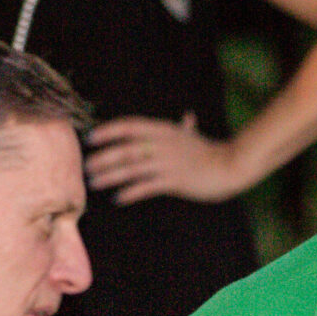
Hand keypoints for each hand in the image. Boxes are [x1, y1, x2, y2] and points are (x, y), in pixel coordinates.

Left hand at [84, 113, 251, 204]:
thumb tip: (188, 116)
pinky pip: (147, 186)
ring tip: (94, 183)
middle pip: (126, 149)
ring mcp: (168, 162)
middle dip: (103, 158)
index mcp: (164, 130)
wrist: (230, 165)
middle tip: (86, 167)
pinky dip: (131, 192)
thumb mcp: (194, 137)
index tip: (90, 137)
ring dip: (110, 176)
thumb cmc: (211, 152)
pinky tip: (118, 198)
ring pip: (132, 168)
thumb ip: (186, 127)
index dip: (108, 131)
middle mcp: (162, 144)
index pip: (129, 126)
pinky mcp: (175, 181)